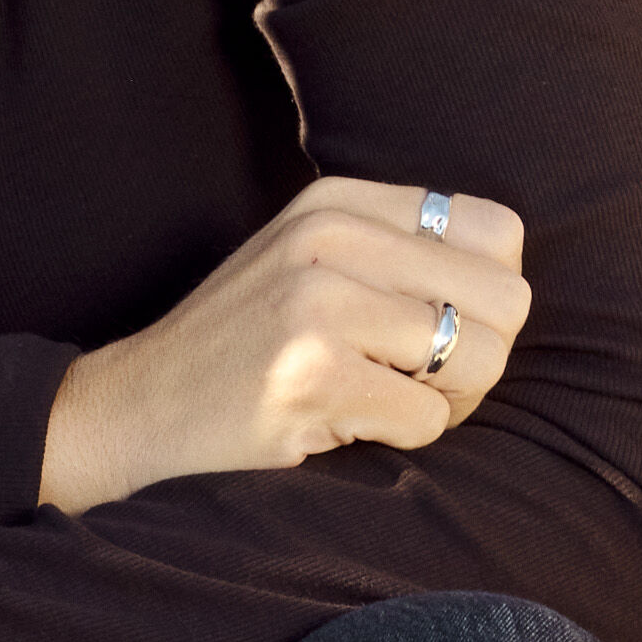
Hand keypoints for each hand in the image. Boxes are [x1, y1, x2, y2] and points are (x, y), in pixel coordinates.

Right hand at [39, 175, 531, 514]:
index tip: (431, 331)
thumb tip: (510, 283)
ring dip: (444, 403)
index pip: (498, 232)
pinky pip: (428, 420)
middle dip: (477, 358)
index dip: (485, 297)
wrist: (131, 410)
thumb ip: (397, 254)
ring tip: (378, 403)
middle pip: (506, 300)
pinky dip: (399, 439)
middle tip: (415, 384)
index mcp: (338, 202)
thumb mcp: (309, 265)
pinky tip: (339, 426)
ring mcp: (318, 303)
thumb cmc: (239, 350)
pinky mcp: (310, 373)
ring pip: (479, 359)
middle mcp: (330, 237)